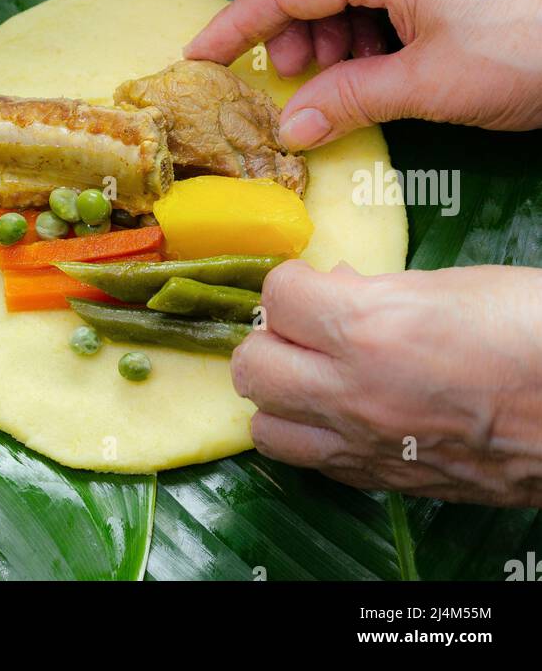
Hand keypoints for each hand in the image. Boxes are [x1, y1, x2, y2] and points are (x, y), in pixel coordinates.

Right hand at [185, 0, 541, 149]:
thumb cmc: (529, 57)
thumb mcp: (430, 88)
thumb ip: (348, 98)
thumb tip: (289, 126)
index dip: (238, 22)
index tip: (200, 55)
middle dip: (278, 2)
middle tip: (292, 68)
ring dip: (317, 12)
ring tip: (337, 73)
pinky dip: (354, 8)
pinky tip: (373, 57)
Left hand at [232, 260, 541, 505]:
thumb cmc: (528, 329)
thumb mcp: (447, 285)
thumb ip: (374, 290)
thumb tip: (332, 286)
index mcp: (366, 329)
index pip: (276, 296)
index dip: (293, 282)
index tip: (315, 282)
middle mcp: (353, 395)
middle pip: (252, 367)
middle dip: (271, 339)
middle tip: (306, 328)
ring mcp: (368, 448)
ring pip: (267, 429)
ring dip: (282, 396)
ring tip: (315, 374)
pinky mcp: (389, 484)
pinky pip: (316, 465)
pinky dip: (316, 437)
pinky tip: (347, 413)